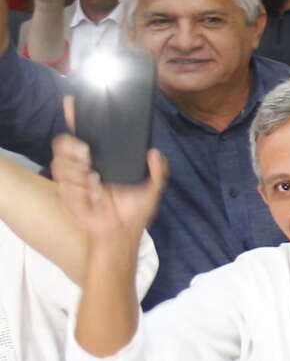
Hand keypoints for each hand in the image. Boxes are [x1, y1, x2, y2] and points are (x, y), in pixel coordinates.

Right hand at [51, 133, 167, 245]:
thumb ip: (158, 170)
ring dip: (77, 173)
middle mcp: (82, 169)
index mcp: (99, 163)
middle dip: (72, 150)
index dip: (76, 128)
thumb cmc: (132, 213)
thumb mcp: (151, 190)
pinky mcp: (66, 198)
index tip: (80, 126)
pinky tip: (92, 195)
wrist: (120, 234)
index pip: (80, 139)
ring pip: (60, 165)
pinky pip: (63, 187)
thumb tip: (155, 153)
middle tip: (87, 159)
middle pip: (62, 147)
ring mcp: (72, 183)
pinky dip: (78, 191)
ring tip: (95, 182)